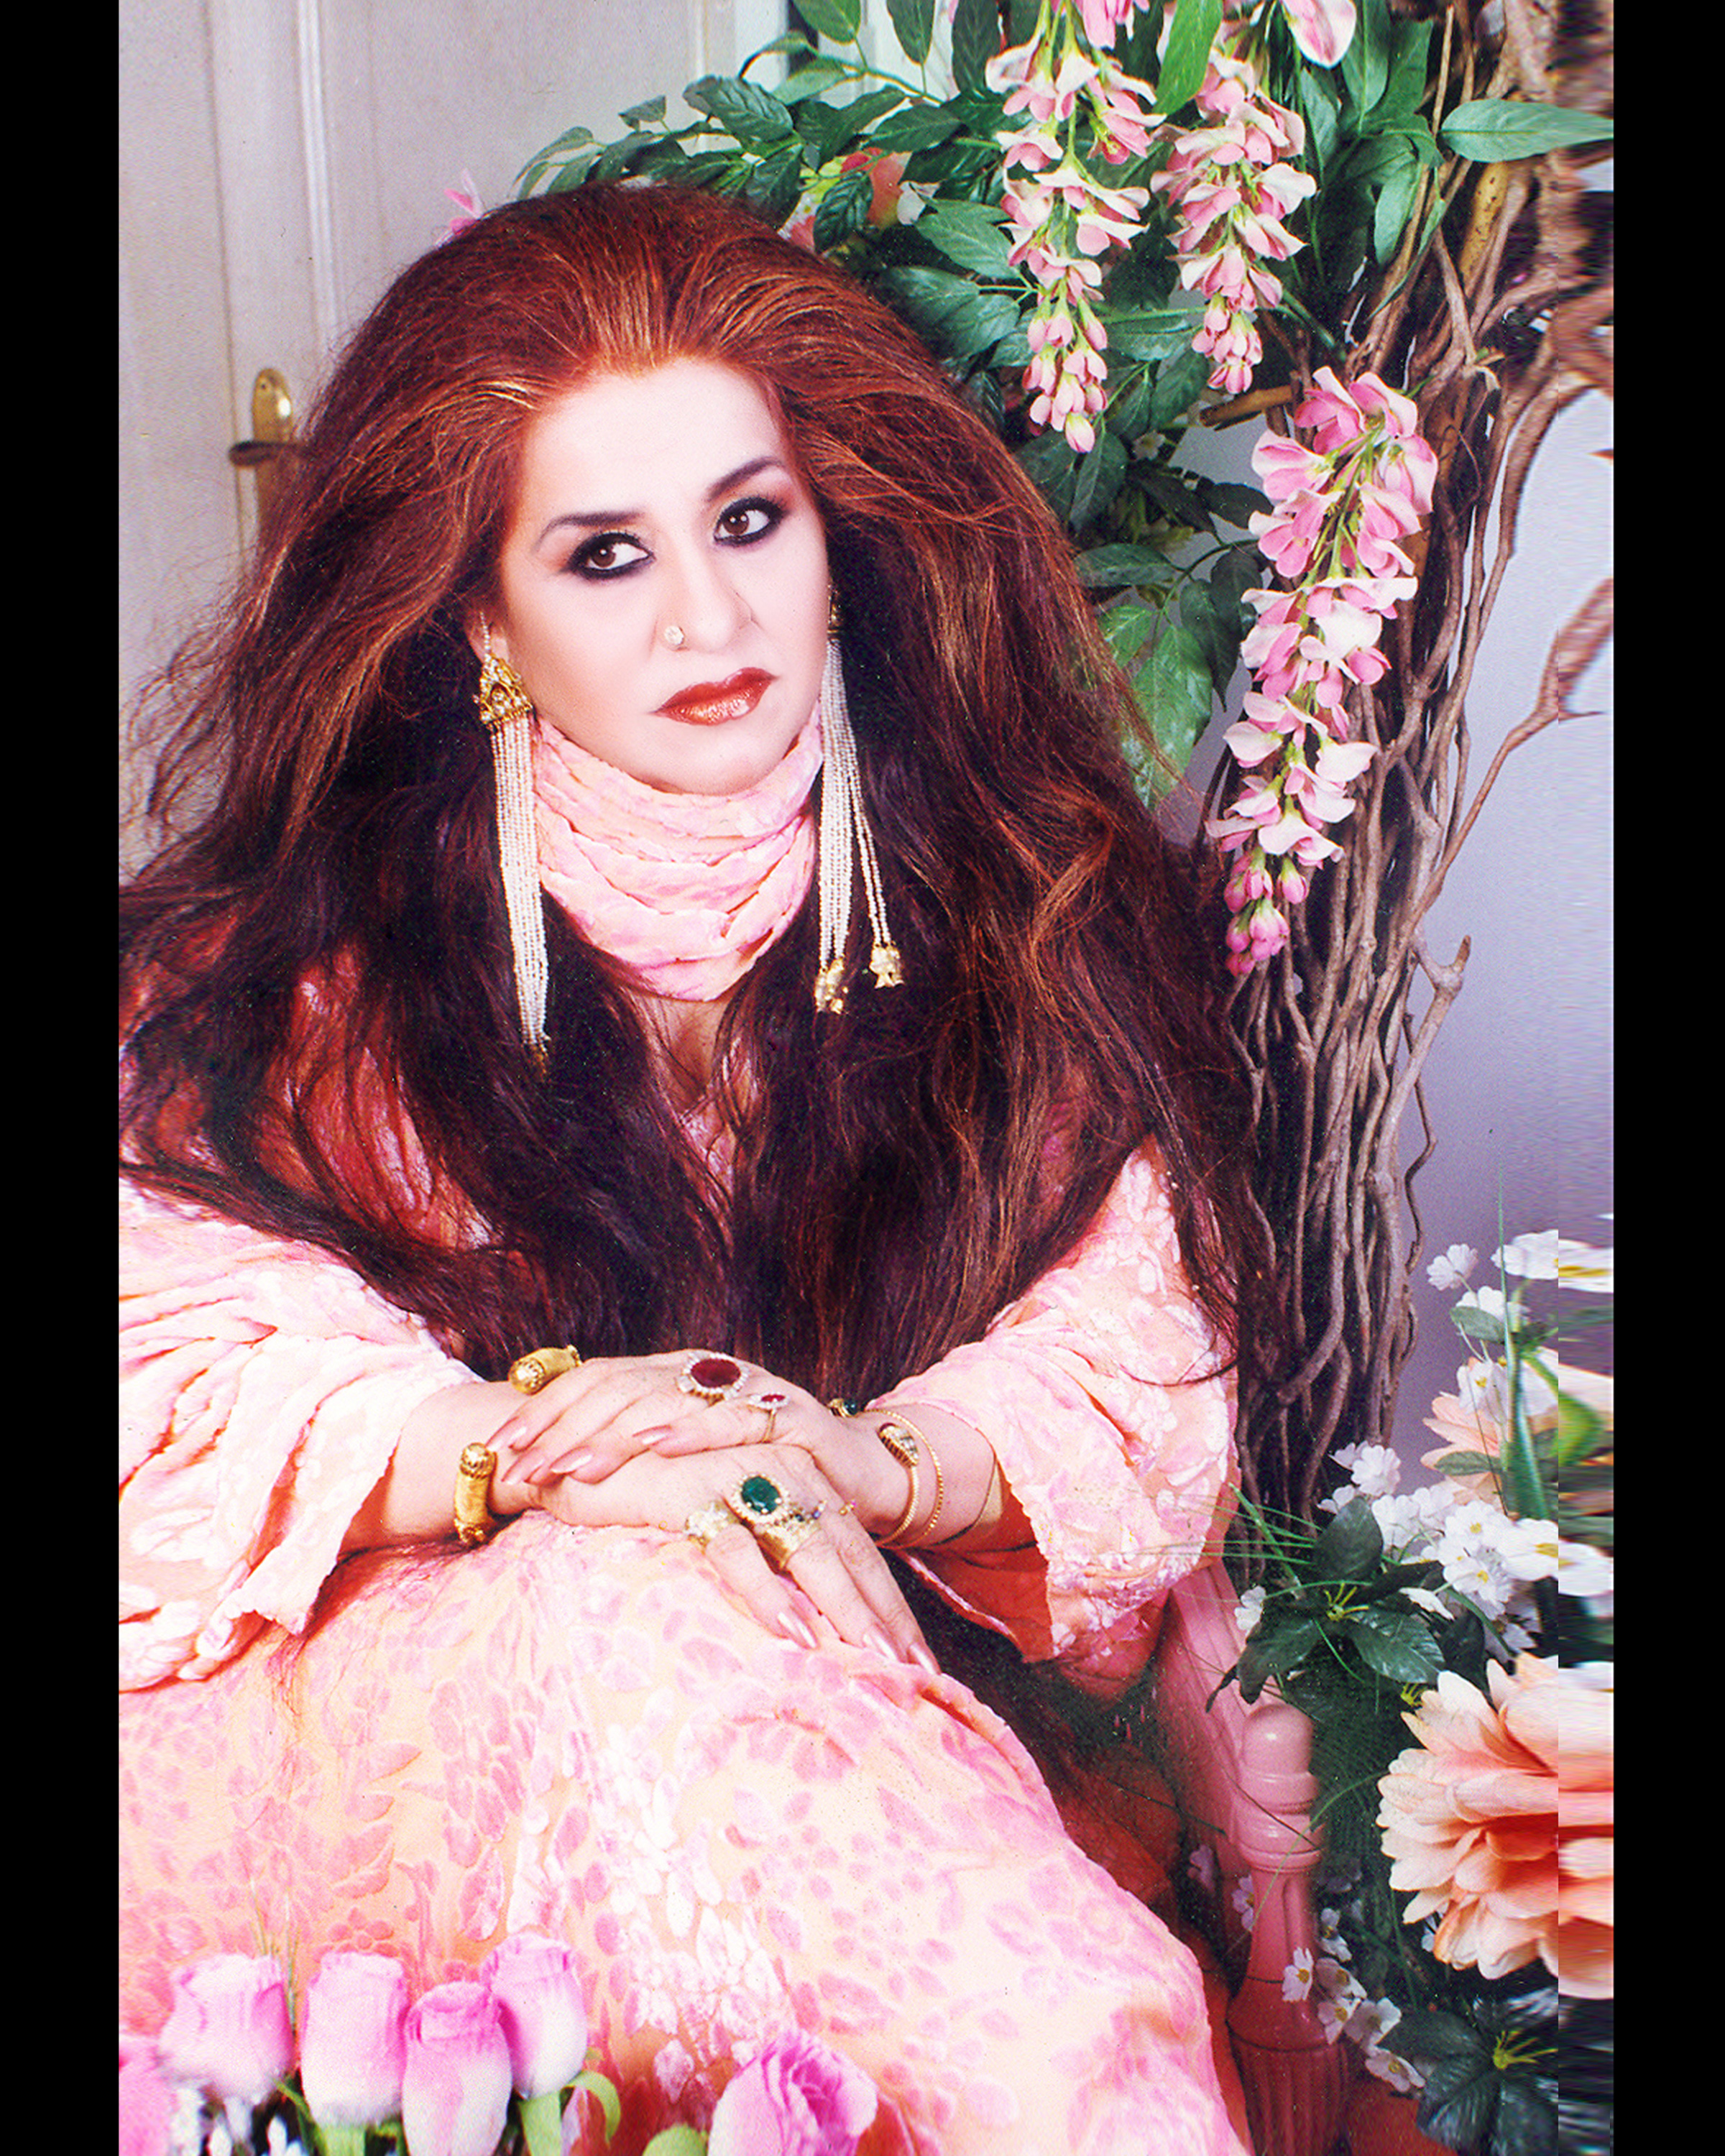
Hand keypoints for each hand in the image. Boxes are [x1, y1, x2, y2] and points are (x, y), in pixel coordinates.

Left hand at [496, 1352, 906, 1535]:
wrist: (867, 1477)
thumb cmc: (768, 1479)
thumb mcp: (691, 1469)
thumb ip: (633, 1461)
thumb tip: (548, 1478)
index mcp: (675, 1375)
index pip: (596, 1379)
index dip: (546, 1409)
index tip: (499, 1448)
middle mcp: (708, 1372)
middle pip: (620, 1386)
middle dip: (565, 1429)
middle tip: (521, 1468)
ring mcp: (751, 1388)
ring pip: (668, 1400)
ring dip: (613, 1436)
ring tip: (568, 1469)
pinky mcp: (794, 1416)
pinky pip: (738, 1417)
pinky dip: (694, 1430)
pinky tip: (657, 1446)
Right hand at [523, 1440, 936, 1672]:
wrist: (565, 1446)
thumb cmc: (646, 1491)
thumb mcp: (718, 1516)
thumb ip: (763, 1548)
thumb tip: (807, 1619)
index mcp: (788, 1472)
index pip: (852, 1539)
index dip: (886, 1598)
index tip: (917, 1659)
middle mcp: (771, 1465)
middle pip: (843, 1542)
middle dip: (880, 1610)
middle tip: (913, 1670)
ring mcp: (733, 1470)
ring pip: (805, 1543)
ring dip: (842, 1605)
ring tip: (872, 1659)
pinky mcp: (687, 1485)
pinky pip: (737, 1546)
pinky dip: (768, 1591)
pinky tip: (793, 1633)